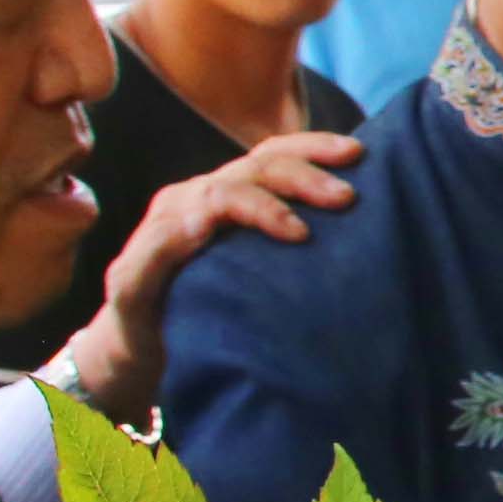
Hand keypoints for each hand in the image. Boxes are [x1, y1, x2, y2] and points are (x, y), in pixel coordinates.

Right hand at [61, 130, 361, 417]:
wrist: (143, 352)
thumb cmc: (214, 308)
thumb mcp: (261, 271)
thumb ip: (292, 244)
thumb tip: (370, 233)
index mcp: (228, 196)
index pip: (273, 157)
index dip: (313, 149)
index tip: (361, 153)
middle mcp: (195, 201)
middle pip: (255, 168)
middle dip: (303, 176)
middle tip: (347, 198)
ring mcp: (163, 231)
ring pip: (216, 195)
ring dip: (261, 207)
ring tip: (300, 231)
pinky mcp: (131, 271)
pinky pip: (159, 244)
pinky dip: (185, 234)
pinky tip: (206, 235)